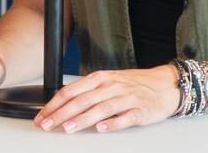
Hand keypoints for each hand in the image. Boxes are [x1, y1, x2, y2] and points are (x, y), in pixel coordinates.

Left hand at [35, 66, 180, 133]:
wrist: (165, 84)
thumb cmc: (134, 84)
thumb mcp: (108, 82)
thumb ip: (87, 91)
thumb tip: (62, 104)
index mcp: (100, 78)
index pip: (71, 91)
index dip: (54, 104)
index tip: (42, 116)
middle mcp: (111, 86)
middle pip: (82, 100)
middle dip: (62, 114)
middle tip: (48, 125)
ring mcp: (126, 98)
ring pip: (100, 108)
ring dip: (82, 119)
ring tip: (68, 128)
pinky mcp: (140, 111)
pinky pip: (124, 117)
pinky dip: (112, 123)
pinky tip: (101, 129)